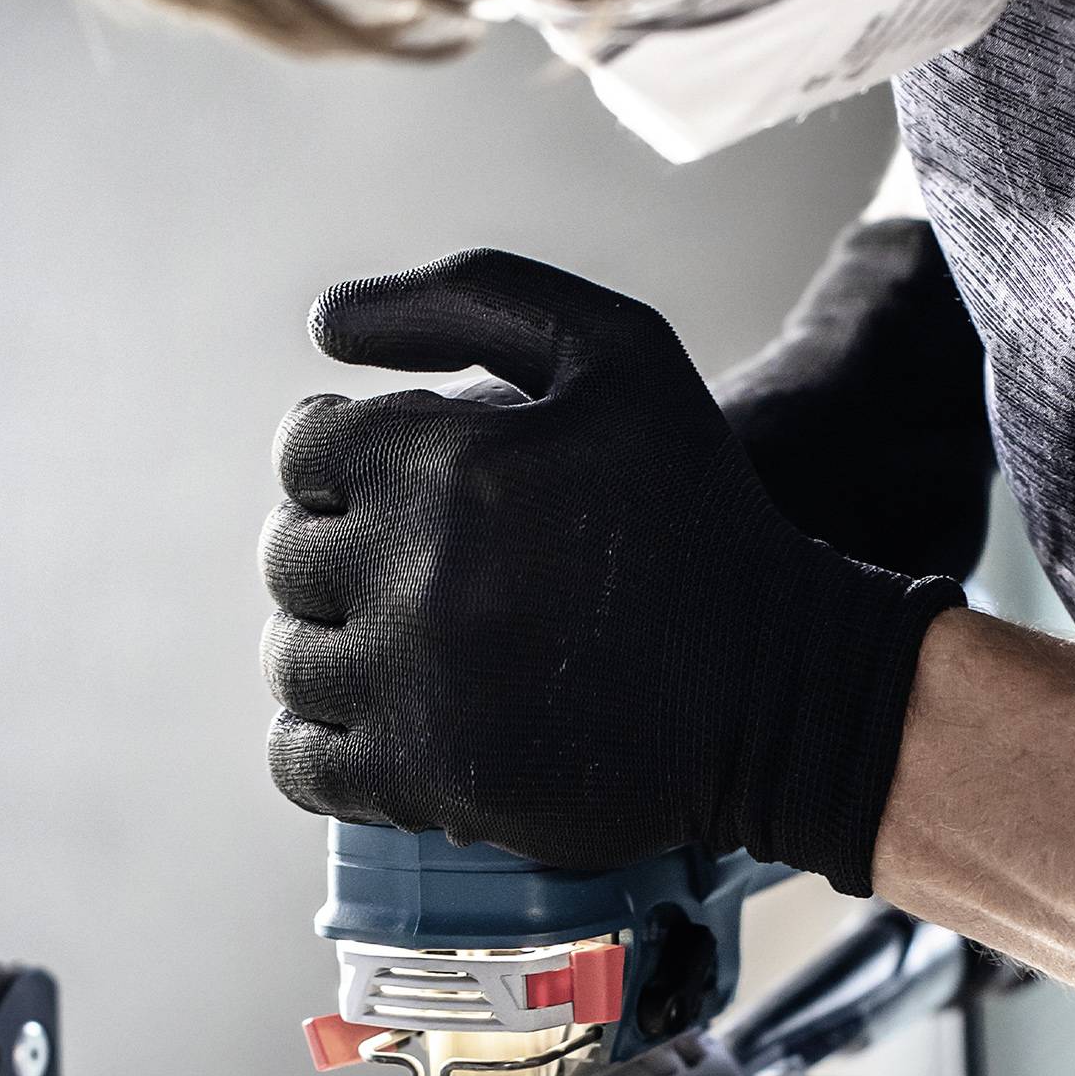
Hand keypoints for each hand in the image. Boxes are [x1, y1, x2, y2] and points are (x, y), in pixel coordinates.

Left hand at [261, 249, 962, 891]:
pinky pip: (303, 761)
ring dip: (338, 652)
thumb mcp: (623, 351)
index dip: (353, 468)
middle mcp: (422, 570)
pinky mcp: (432, 779)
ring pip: (291, 661)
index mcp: (452, 458)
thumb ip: (472, 296)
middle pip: (289, 558)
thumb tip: (325, 321)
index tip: (411, 498)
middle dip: (345, 559)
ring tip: (416, 653)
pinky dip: (330, 745)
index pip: (305, 453)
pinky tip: (398, 722)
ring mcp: (421, 683)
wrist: (784, 692)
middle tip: (424, 580)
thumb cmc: (699, 513)